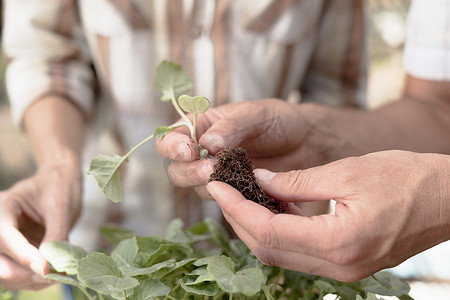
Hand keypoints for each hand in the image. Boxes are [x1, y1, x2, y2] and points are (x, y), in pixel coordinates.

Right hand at [0, 164, 81, 289]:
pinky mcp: (12, 252)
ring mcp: (3, 240)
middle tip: (52, 277)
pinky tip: (52, 277)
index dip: (23, 255)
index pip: (5, 236)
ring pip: (3, 271)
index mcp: (3, 206)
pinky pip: (14, 273)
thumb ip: (56, 234)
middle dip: (24, 273)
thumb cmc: (59, 188)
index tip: (45, 269)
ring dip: (28, 280)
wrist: (60, 182)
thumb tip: (53, 266)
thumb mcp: (60, 208)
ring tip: (56, 277)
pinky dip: (31, 279)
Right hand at [157, 99, 325, 192]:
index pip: (170, 139)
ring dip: (207, 185)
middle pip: (177, 169)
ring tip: (227, 177)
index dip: (173, 146)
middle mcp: (202, 153)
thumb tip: (207, 144)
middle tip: (210, 168)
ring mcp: (216, 175)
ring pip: (196, 187)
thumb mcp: (255, 114)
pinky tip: (242, 190)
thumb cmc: (278, 120)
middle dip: (189, 170)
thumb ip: (231, 127)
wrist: (305, 142)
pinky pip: (221, 199)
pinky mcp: (232, 193)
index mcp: (199, 127)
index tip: (190, 149)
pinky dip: (228, 197)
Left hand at [206, 150, 449, 281]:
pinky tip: (272, 207)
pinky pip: (300, 252)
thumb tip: (259, 181)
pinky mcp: (347, 264)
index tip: (216, 185)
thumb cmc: (406, 178)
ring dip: (256, 225)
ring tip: (241, 195)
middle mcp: (338, 267)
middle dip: (239, 218)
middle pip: (268, 248)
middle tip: (223, 189)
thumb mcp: (347, 172)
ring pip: (281, 253)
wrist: (448, 199)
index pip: (268, 230)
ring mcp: (343, 271)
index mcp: (339, 243)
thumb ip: (297, 182)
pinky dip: (279, 230)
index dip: (236, 208)